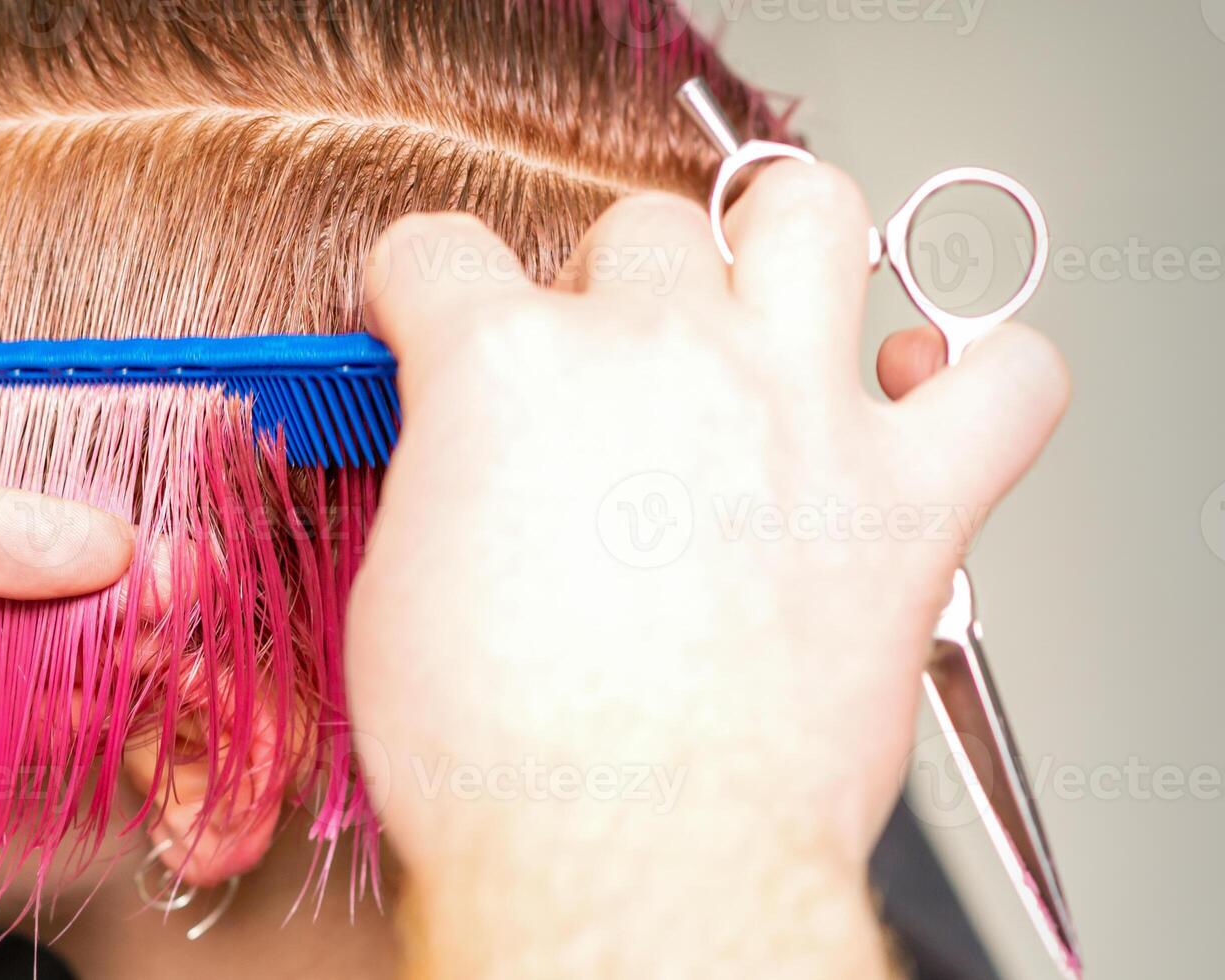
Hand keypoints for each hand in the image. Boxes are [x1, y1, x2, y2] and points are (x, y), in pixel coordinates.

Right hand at [345, 165, 1067, 974]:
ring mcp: (794, 409)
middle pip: (634, 232)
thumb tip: (466, 468)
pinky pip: (1007, 380)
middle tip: (602, 370)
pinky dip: (980, 374)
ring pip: (815, 216)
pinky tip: (922, 395)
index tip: (433, 317)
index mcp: (506, 372)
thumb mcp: (397, 593)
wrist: (626, 858)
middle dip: (607, 289)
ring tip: (764, 294)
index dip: (425, 291)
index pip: (441, 252)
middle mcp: (659, 356)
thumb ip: (442, 481)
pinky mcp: (906, 498)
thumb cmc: (507, 759)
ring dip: (782, 242)